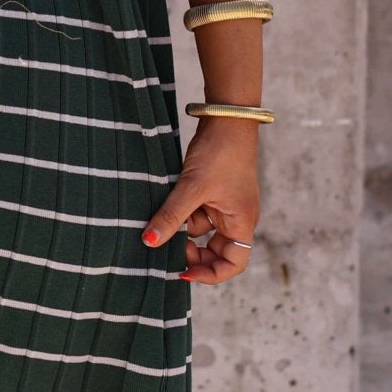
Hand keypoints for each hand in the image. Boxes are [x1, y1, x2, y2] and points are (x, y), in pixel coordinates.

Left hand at [141, 121, 260, 284]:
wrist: (226, 117)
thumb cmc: (220, 153)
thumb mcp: (192, 187)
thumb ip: (172, 216)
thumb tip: (150, 242)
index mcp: (242, 222)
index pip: (233, 264)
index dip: (210, 274)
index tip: (184, 271)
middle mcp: (236, 217)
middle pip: (215, 250)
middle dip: (191, 251)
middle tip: (168, 244)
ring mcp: (224, 204)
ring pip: (200, 229)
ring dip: (182, 227)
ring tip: (164, 215)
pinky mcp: (212, 191)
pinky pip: (195, 211)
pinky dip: (181, 211)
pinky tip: (166, 202)